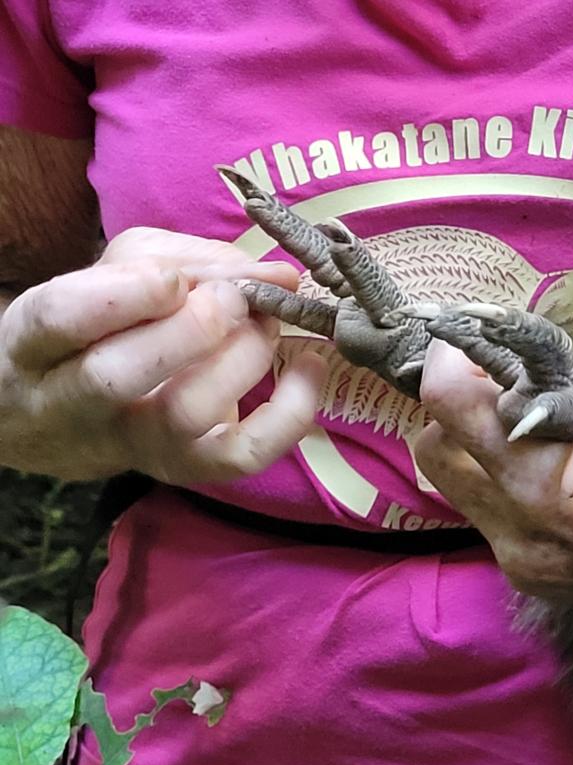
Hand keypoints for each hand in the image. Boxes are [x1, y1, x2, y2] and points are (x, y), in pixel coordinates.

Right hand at [0, 227, 326, 482]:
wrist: (73, 415)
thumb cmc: (106, 325)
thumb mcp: (124, 274)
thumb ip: (189, 261)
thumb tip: (276, 274)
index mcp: (37, 342)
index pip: (61, 318)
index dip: (126, 293)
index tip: (174, 277)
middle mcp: (72, 403)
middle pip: (115, 376)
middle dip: (189, 329)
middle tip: (234, 298)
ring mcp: (131, 443)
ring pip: (182, 414)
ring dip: (241, 358)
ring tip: (266, 323)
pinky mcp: (185, 468)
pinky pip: (242, 456)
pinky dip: (290, 413)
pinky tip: (308, 367)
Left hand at [413, 342, 572, 616]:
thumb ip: (569, 382)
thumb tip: (521, 364)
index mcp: (544, 476)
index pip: (447, 404)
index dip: (450, 360)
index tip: (465, 341)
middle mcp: (519, 528)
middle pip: (433, 451)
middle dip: (454, 410)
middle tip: (493, 384)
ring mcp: (524, 562)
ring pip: (458, 490)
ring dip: (476, 451)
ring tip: (524, 429)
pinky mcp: (537, 581)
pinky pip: (493, 521)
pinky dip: (506, 488)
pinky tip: (554, 477)